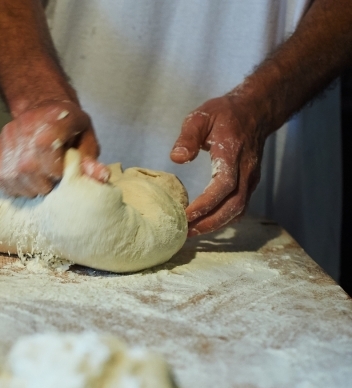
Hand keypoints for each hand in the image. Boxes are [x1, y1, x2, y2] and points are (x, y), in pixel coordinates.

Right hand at [0, 100, 109, 196]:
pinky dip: (13, 187)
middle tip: (50, 183)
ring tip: (38, 183)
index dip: (55, 171)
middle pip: (28, 169)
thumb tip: (101, 177)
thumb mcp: (85, 137)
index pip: (47, 152)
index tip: (61, 174)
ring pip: (12, 177)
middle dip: (42, 184)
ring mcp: (7, 138)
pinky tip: (24, 183)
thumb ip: (89, 159)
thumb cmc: (68, 127)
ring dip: (27, 188)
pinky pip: (0, 178)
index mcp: (52, 120)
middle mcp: (25, 127)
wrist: (42, 106)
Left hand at [170, 96, 266, 236]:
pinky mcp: (250, 183)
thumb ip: (188, 137)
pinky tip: (205, 224)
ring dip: (216, 225)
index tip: (186, 215)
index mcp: (232, 153)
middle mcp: (246, 169)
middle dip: (210, 223)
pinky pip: (240, 207)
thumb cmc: (224, 114)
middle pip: (233, 205)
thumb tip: (177, 158)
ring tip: (191, 232)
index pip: (223, 185)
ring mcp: (251, 178)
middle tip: (185, 233)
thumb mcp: (200, 117)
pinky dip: (223, 219)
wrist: (254, 111)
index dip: (206, 204)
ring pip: (238, 210)